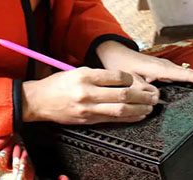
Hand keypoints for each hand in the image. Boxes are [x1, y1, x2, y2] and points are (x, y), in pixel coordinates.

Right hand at [22, 67, 157, 124]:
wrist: (38, 101)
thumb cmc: (57, 84)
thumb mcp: (75, 71)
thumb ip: (97, 74)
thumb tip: (122, 78)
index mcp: (85, 76)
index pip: (115, 76)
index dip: (131, 79)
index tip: (137, 80)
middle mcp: (87, 92)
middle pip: (122, 94)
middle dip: (142, 96)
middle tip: (153, 96)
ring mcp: (88, 108)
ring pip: (120, 110)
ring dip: (139, 109)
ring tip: (150, 107)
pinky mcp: (87, 120)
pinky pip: (112, 120)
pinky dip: (128, 118)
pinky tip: (138, 115)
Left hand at [96, 41, 192, 86]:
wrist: (113, 51)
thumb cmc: (120, 64)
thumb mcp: (129, 79)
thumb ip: (142, 89)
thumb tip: (157, 98)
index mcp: (160, 68)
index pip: (185, 74)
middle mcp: (165, 66)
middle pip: (190, 74)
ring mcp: (164, 67)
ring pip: (184, 75)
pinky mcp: (161, 70)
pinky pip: (178, 76)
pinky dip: (188, 80)